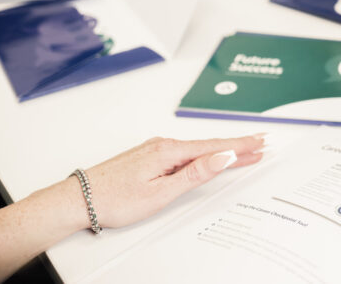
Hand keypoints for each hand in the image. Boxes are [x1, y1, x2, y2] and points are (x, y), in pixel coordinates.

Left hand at [83, 135, 265, 227]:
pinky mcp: (148, 157)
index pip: (215, 148)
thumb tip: (222, 157)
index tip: (261, 142)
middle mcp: (163, 145)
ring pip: (197, 150)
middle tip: (262, 144)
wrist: (78, 199)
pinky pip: (184, 153)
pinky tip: (209, 157)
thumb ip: (195, 174)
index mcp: (170, 151)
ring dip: (222, 151)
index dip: (241, 146)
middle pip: (209, 146)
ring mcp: (155, 150)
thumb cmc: (114, 199)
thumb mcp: (161, 192)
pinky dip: (203, 154)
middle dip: (238, 146)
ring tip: (243, 152)